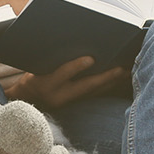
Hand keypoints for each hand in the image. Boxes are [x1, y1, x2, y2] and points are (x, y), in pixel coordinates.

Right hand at [1, 57, 127, 107]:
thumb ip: (53, 62)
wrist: (27, 102)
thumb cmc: (32, 80)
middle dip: (105, 77)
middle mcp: (58, 97)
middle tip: (122, 69)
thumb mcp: (35, 70)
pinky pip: (94, 94)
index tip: (91, 58)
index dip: (75, 66)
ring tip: (126, 71)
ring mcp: (68, 102)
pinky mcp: (75, 103)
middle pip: (85, 86)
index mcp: (46, 84)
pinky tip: (117, 78)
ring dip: (110, 82)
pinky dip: (106, 86)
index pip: (61, 74)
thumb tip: (75, 50)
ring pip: (93, 92)